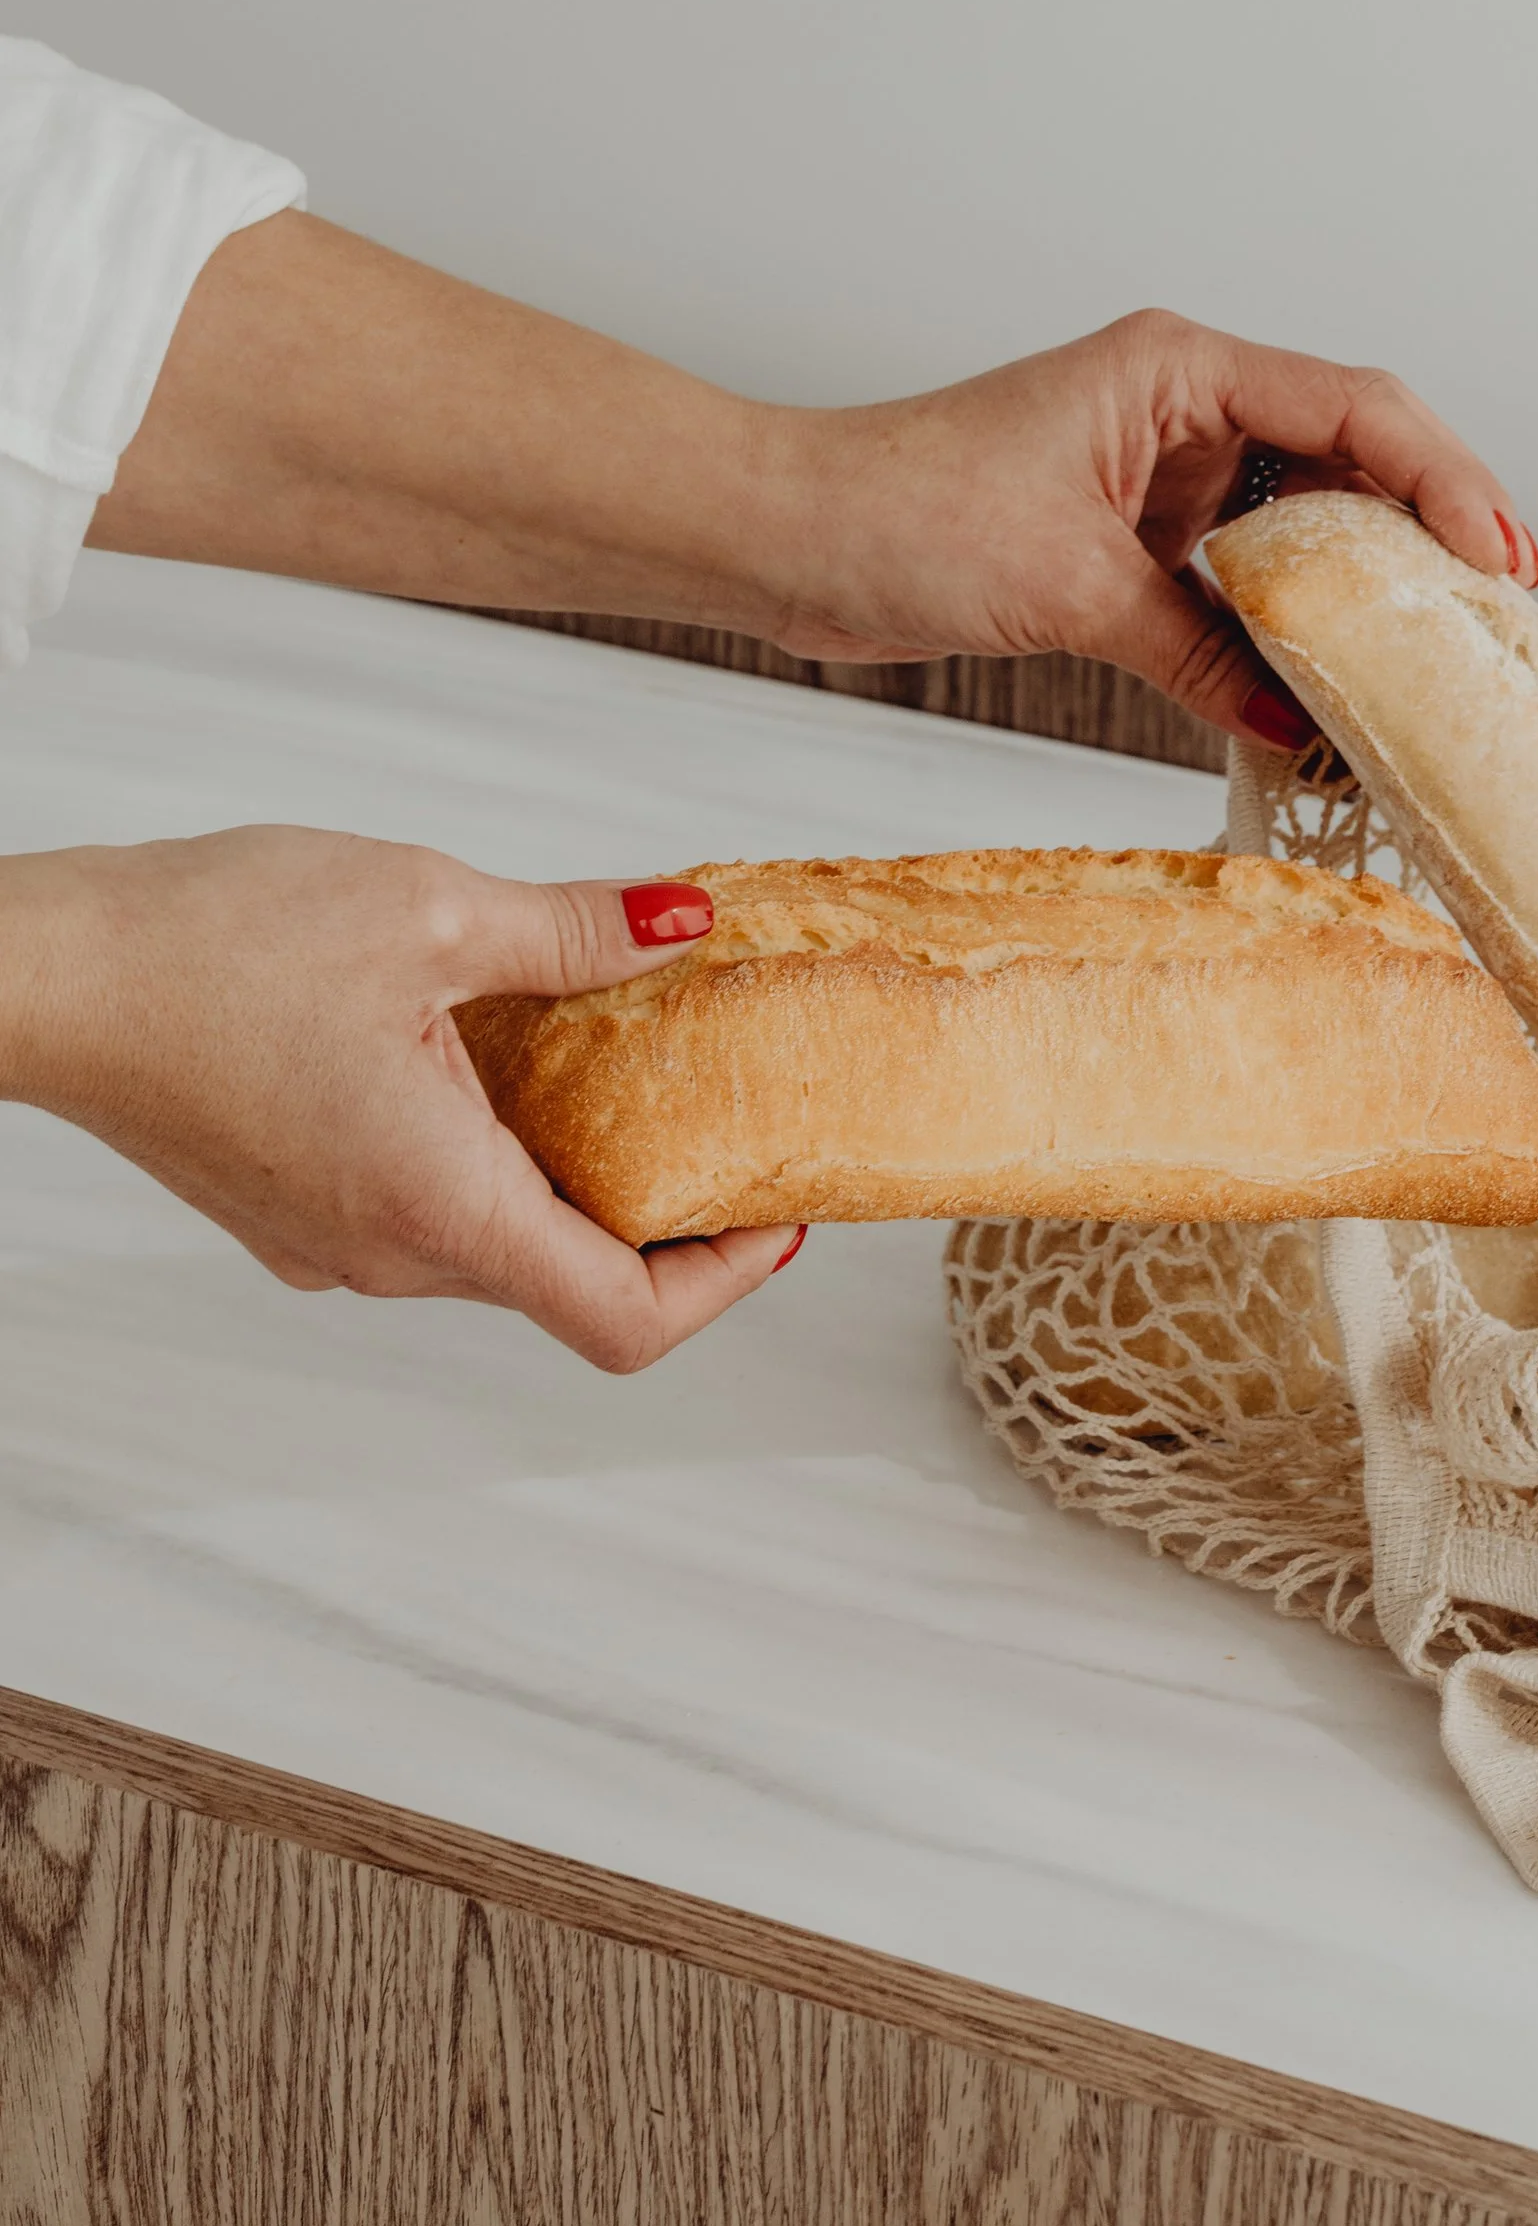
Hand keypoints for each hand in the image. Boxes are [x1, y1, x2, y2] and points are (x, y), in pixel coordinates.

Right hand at [1, 828, 796, 1369]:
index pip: (625, 1318)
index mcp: (441, 1206)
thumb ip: (574, 930)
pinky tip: (498, 1051)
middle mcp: (390, 1256)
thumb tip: (685, 923)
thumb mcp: (429, 908)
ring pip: (498, 1241)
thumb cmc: (210, 944)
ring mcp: (334, 1247)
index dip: (725, 1281)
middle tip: (727, 1117)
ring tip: (621, 1063)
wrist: (45, 975)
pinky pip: (428, 1209)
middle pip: (571, 1280)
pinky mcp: (294, 1214)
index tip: (776, 1211)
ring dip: (572, 1173)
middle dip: (665, 1211)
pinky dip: (490, 1153)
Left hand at [772, 308, 1537, 742]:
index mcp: (1180, 367)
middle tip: (1508, 613)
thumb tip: (1300, 722)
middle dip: (1433, 531)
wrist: (789, 538)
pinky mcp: (1136, 534)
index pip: (1355, 409)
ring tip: (1446, 651)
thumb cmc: (901, 514)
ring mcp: (1164, 469)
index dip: (1446, 481)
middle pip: (1354, 455)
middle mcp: (1186, 405)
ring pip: (1308, 519)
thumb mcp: (1072, 589)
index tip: (1499, 562)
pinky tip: (1335, 685)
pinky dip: (1293, 628)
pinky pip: (1247, 577)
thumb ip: (1199, 650)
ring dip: (1370, 584)